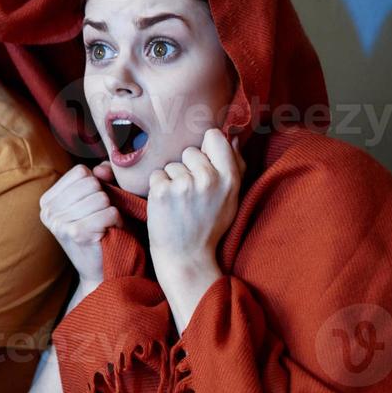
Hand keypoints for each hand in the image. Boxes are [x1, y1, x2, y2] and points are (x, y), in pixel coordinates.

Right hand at [38, 162, 121, 287]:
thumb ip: (99, 178)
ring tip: (104, 226)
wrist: (100, 272)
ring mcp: (59, 222)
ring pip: (101, 197)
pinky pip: (108, 212)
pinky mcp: (75, 233)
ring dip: (110, 211)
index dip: (96, 184)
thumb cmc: (99, 232)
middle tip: (101, 217)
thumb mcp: (94, 202)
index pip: (80, 172)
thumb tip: (102, 168)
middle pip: (91, 183)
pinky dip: (116, 221)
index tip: (93, 204)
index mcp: (47, 200)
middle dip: (104, 198)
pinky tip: (109, 232)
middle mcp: (48, 210)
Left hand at [146, 128, 243, 286]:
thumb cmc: (209, 226)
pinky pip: (156, 175)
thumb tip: (232, 136)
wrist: (186, 257)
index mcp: (229, 179)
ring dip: (172, 180)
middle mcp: (208, 178)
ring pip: (171, 164)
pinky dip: (158, 188)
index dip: (206, 147)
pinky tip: (167, 205)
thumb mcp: (231, 199)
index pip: (214, 137)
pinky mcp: (162, 191)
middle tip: (191, 194)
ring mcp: (184, 184)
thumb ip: (235, 166)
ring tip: (179, 203)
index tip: (204, 163)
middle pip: (190, 151)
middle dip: (187, 168)